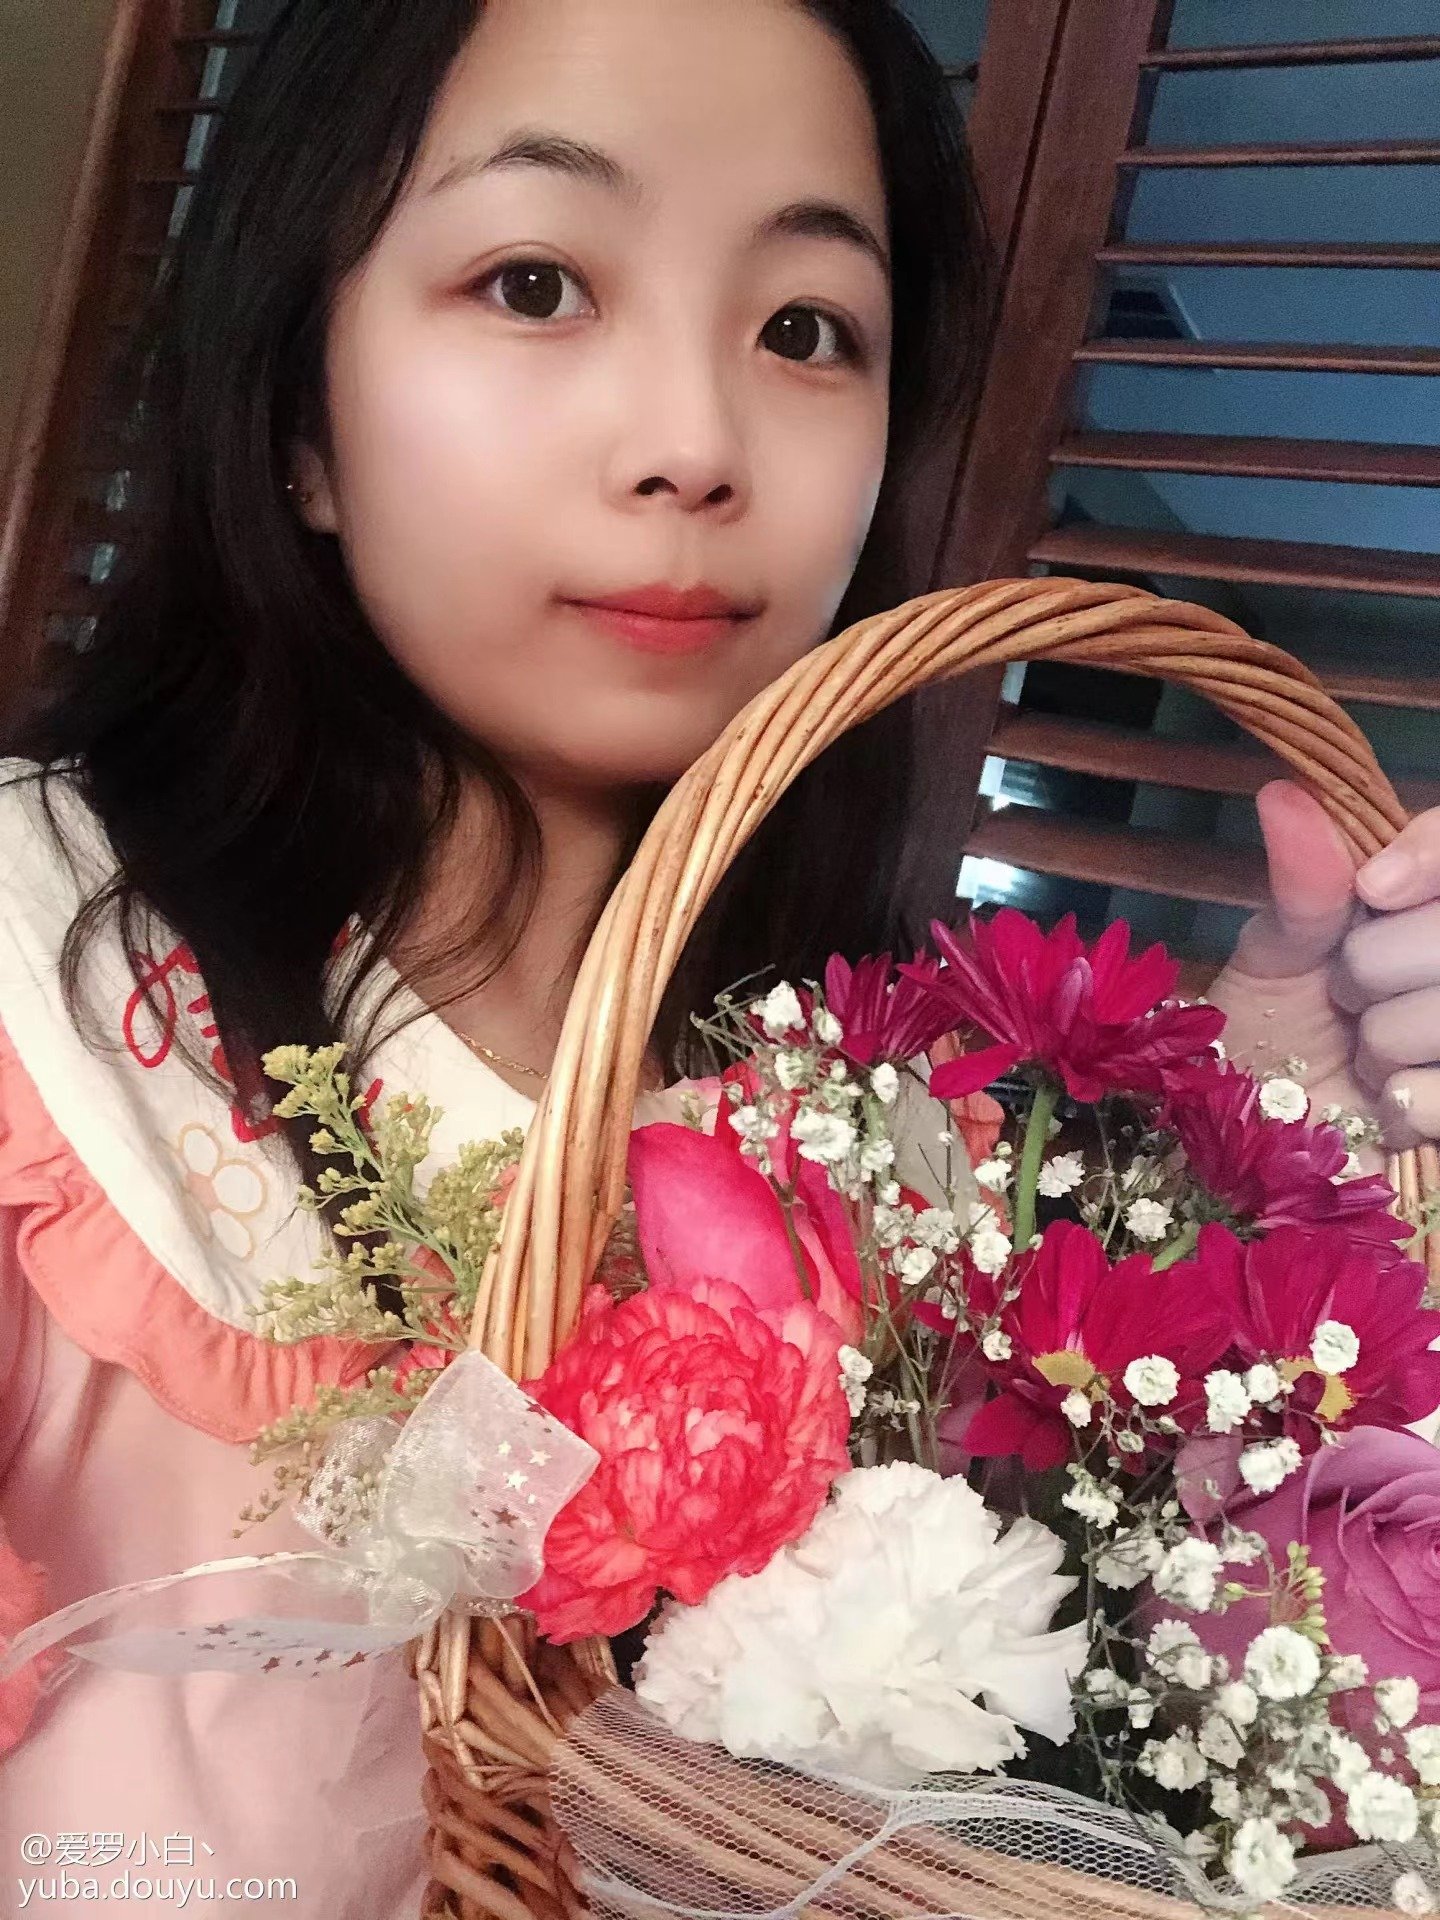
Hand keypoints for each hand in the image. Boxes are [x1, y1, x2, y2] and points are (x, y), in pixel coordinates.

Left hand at [1207, 781, 1439, 1146]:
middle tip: (1345, 999)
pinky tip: (1390, 1109)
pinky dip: (1412, 1103)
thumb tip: (1284, 795)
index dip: (1433, 855)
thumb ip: (1302, 886)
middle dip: (1377, 967)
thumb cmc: (1267, 1042)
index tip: (1373, 888)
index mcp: (1429, 900)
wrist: (1257, 1151)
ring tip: (1363, 1060)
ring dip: (1387, 1042)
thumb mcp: (1273, 957)